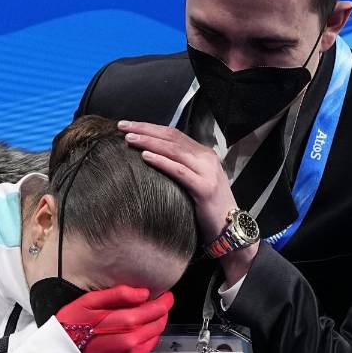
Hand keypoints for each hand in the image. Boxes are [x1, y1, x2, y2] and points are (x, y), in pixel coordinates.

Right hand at [56, 285, 172, 352]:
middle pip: (158, 326)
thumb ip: (119, 295)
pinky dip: (140, 342)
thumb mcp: (90, 301)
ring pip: (152, 341)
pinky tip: (128, 336)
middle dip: (161, 314)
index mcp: (125, 324)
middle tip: (157, 305)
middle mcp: (131, 344)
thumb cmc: (71, 325)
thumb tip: (143, 294)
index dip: (165, 301)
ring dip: (152, 328)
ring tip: (143, 319)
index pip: (156, 310)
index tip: (167, 296)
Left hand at [118, 120, 257, 282]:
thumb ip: (180, 166)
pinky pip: (179, 171)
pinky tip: (145, 156)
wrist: (229, 227)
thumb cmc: (206, 206)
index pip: (173, 133)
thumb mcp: (194, 180)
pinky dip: (162, 162)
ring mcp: (207, 172)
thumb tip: (151, 157)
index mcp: (203, 154)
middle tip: (122, 126)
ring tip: (129, 138)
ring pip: (174, 150)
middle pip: (171, 137)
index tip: (128, 124)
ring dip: (149, 142)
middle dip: (145, 129)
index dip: (150, 127)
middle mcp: (206, 158)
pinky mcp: (204, 188)